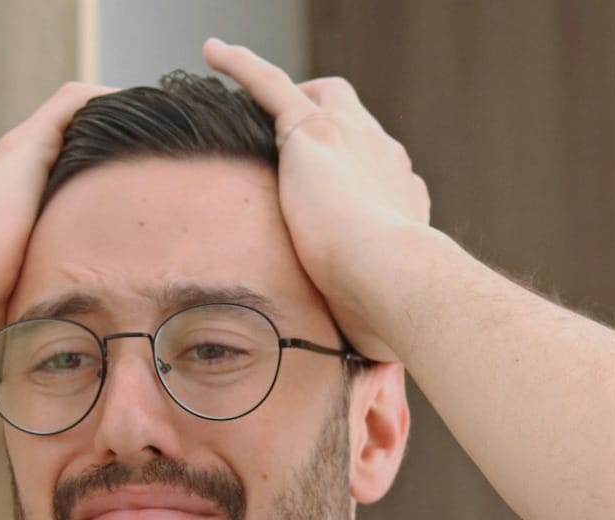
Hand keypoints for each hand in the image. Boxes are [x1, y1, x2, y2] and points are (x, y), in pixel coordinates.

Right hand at [0, 80, 115, 391]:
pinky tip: (138, 108)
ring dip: (107, 126)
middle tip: (144, 171)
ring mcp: (10, 161)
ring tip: (151, 133)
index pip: (34, 198)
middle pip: (55, 155)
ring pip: (67, 123)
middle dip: (98, 161)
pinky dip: (103, 101)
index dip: (72, 202)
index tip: (108, 216)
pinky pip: (73, 104)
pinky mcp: (25, 147)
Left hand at [200, 38, 430, 363]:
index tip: (333, 197)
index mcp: (401, 200)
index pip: (376, 175)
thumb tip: (366, 370)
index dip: (352, 180)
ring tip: (248, 91)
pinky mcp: (312, 132)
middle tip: (295, 143)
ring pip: (316, 96)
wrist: (398, 282)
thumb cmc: (394, 315)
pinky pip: (270, 84)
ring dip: (287, 92)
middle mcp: (384, 158)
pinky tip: (212, 54)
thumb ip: (367, 328)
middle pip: (354, 126)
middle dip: (328, 127)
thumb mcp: (379, 320)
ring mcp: (351, 139)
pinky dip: (242, 66)